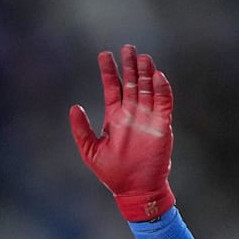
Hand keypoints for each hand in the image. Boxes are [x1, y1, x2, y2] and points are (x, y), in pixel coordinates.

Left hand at [69, 45, 175, 220]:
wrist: (135, 190)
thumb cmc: (113, 173)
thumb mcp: (90, 151)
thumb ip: (81, 129)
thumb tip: (74, 107)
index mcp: (115, 117)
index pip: (112, 88)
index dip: (109, 71)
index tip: (104, 54)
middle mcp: (132, 114)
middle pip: (131, 83)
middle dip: (130, 65)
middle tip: (128, 47)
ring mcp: (148, 118)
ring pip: (148, 89)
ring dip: (146, 73)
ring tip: (143, 57)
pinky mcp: (162, 125)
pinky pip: (164, 103)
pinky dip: (162, 89)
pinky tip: (157, 76)